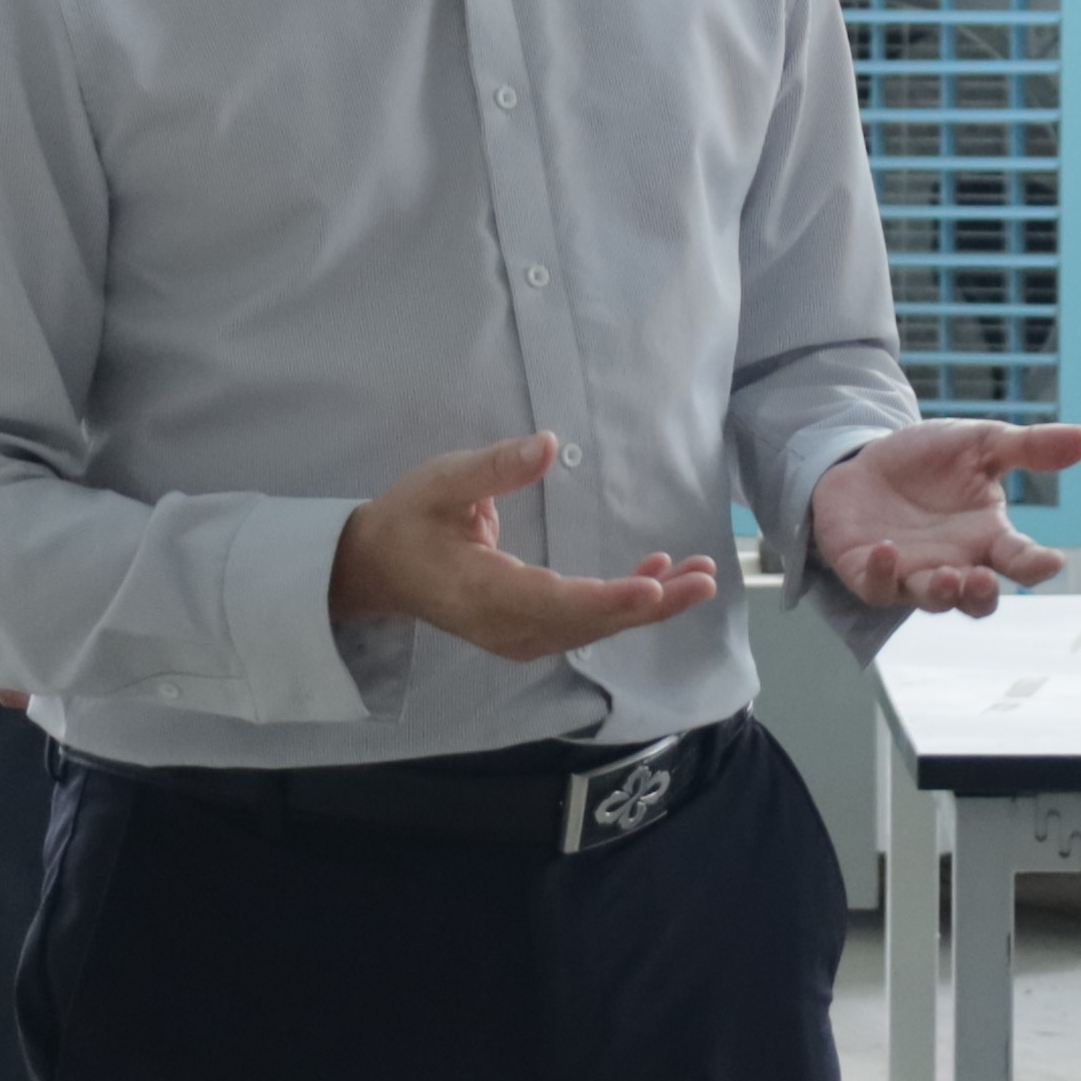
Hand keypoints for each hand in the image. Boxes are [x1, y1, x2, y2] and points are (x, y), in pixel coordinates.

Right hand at [325, 433, 718, 662]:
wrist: (375, 568)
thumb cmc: (409, 519)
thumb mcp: (441, 481)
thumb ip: (494, 468)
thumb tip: (547, 445)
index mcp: (482, 592)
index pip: (553, 602)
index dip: (606, 598)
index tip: (654, 588)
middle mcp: (506, 627)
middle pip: (587, 622)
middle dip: (650, 604)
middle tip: (704, 578)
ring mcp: (517, 636)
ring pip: (592, 627)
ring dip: (648, 606)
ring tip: (698, 577)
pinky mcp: (527, 631)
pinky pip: (583, 623)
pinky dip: (624, 604)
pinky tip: (657, 579)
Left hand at [806, 421, 1080, 616]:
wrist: (866, 461)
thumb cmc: (930, 460)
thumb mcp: (981, 443)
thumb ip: (1029, 447)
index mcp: (987, 538)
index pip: (1019, 561)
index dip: (1037, 565)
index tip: (1052, 561)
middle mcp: (954, 564)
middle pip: (977, 600)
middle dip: (982, 595)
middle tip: (986, 578)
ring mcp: (910, 573)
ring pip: (931, 600)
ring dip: (941, 593)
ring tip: (947, 576)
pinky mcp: (867, 571)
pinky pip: (876, 586)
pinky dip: (882, 574)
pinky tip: (886, 549)